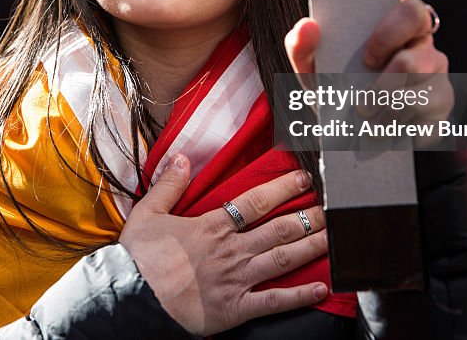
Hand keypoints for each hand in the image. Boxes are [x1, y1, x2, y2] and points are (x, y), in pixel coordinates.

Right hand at [118, 155, 328, 335]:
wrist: (132, 299)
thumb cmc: (138, 260)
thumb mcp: (147, 214)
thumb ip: (169, 185)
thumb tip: (183, 158)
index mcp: (212, 227)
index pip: (256, 202)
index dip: (283, 189)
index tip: (303, 179)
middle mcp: (231, 250)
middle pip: (278, 229)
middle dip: (308, 217)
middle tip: (331, 208)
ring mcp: (237, 279)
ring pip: (283, 259)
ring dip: (311, 247)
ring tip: (333, 237)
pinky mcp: (236, 308)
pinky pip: (274, 301)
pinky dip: (299, 295)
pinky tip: (321, 288)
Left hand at [285, 0, 451, 144]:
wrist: (357, 146)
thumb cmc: (336, 97)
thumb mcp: (311, 74)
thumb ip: (302, 50)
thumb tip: (307, 25)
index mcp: (382, 21)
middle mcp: (414, 36)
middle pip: (418, 12)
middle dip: (391, 34)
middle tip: (369, 59)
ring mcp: (433, 66)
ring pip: (425, 63)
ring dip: (390, 89)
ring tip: (365, 110)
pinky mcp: (443, 100)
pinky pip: (432, 100)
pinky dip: (403, 117)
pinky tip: (386, 127)